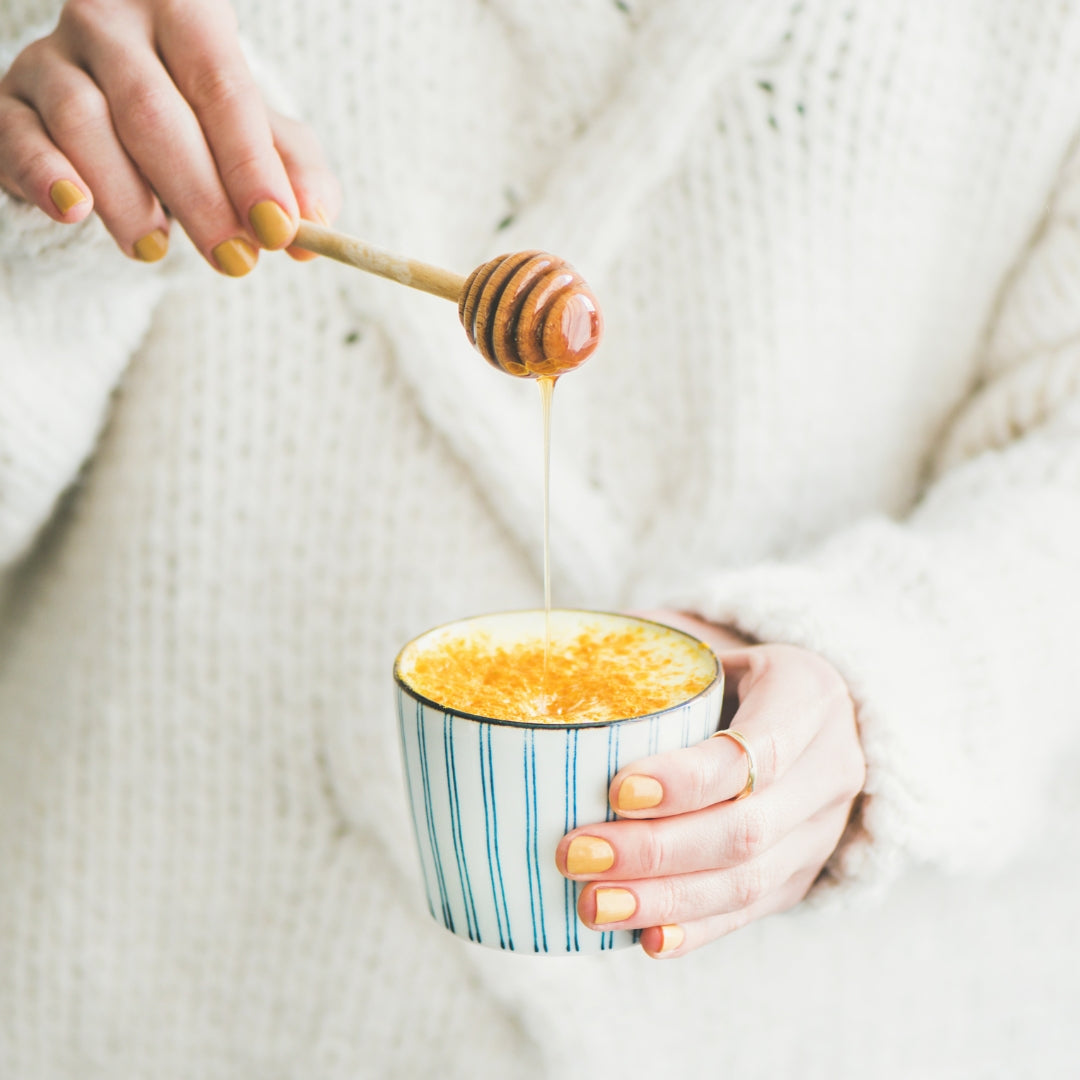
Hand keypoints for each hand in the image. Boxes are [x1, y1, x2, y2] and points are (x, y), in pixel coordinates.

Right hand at [0, 0, 340, 271]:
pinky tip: (76, 214)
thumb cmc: (205, 128)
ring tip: (159, 253)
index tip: (279, 228)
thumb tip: (317, 221)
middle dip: (201, 196)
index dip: (251, 163)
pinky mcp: (9, 103)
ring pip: (85, 123)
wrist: (123, 125)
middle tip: (236, 262)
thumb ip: (295, 174)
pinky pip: (17, 137)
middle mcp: (110, 22)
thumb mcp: (260, 142)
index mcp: (184, 13)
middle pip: (154, 111)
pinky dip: (46, 177)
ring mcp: (51, 59)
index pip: (221, 85)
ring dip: (128, 200)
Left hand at [556, 612, 865, 957]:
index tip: (617, 789)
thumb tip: (561, 657)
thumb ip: (653, 654)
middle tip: (575, 853)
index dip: (688, 779)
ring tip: (592, 904)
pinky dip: (695, 928)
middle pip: (746, 828)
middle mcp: (830, 767)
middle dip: (656, 850)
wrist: (817, 716)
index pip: (755, 750)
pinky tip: (644, 939)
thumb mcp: (713, 647)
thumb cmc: (738, 673)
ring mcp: (821, 830)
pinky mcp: (803, 875)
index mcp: (810, 695)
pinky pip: (751, 913)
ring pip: (748, 881)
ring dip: (665, 899)